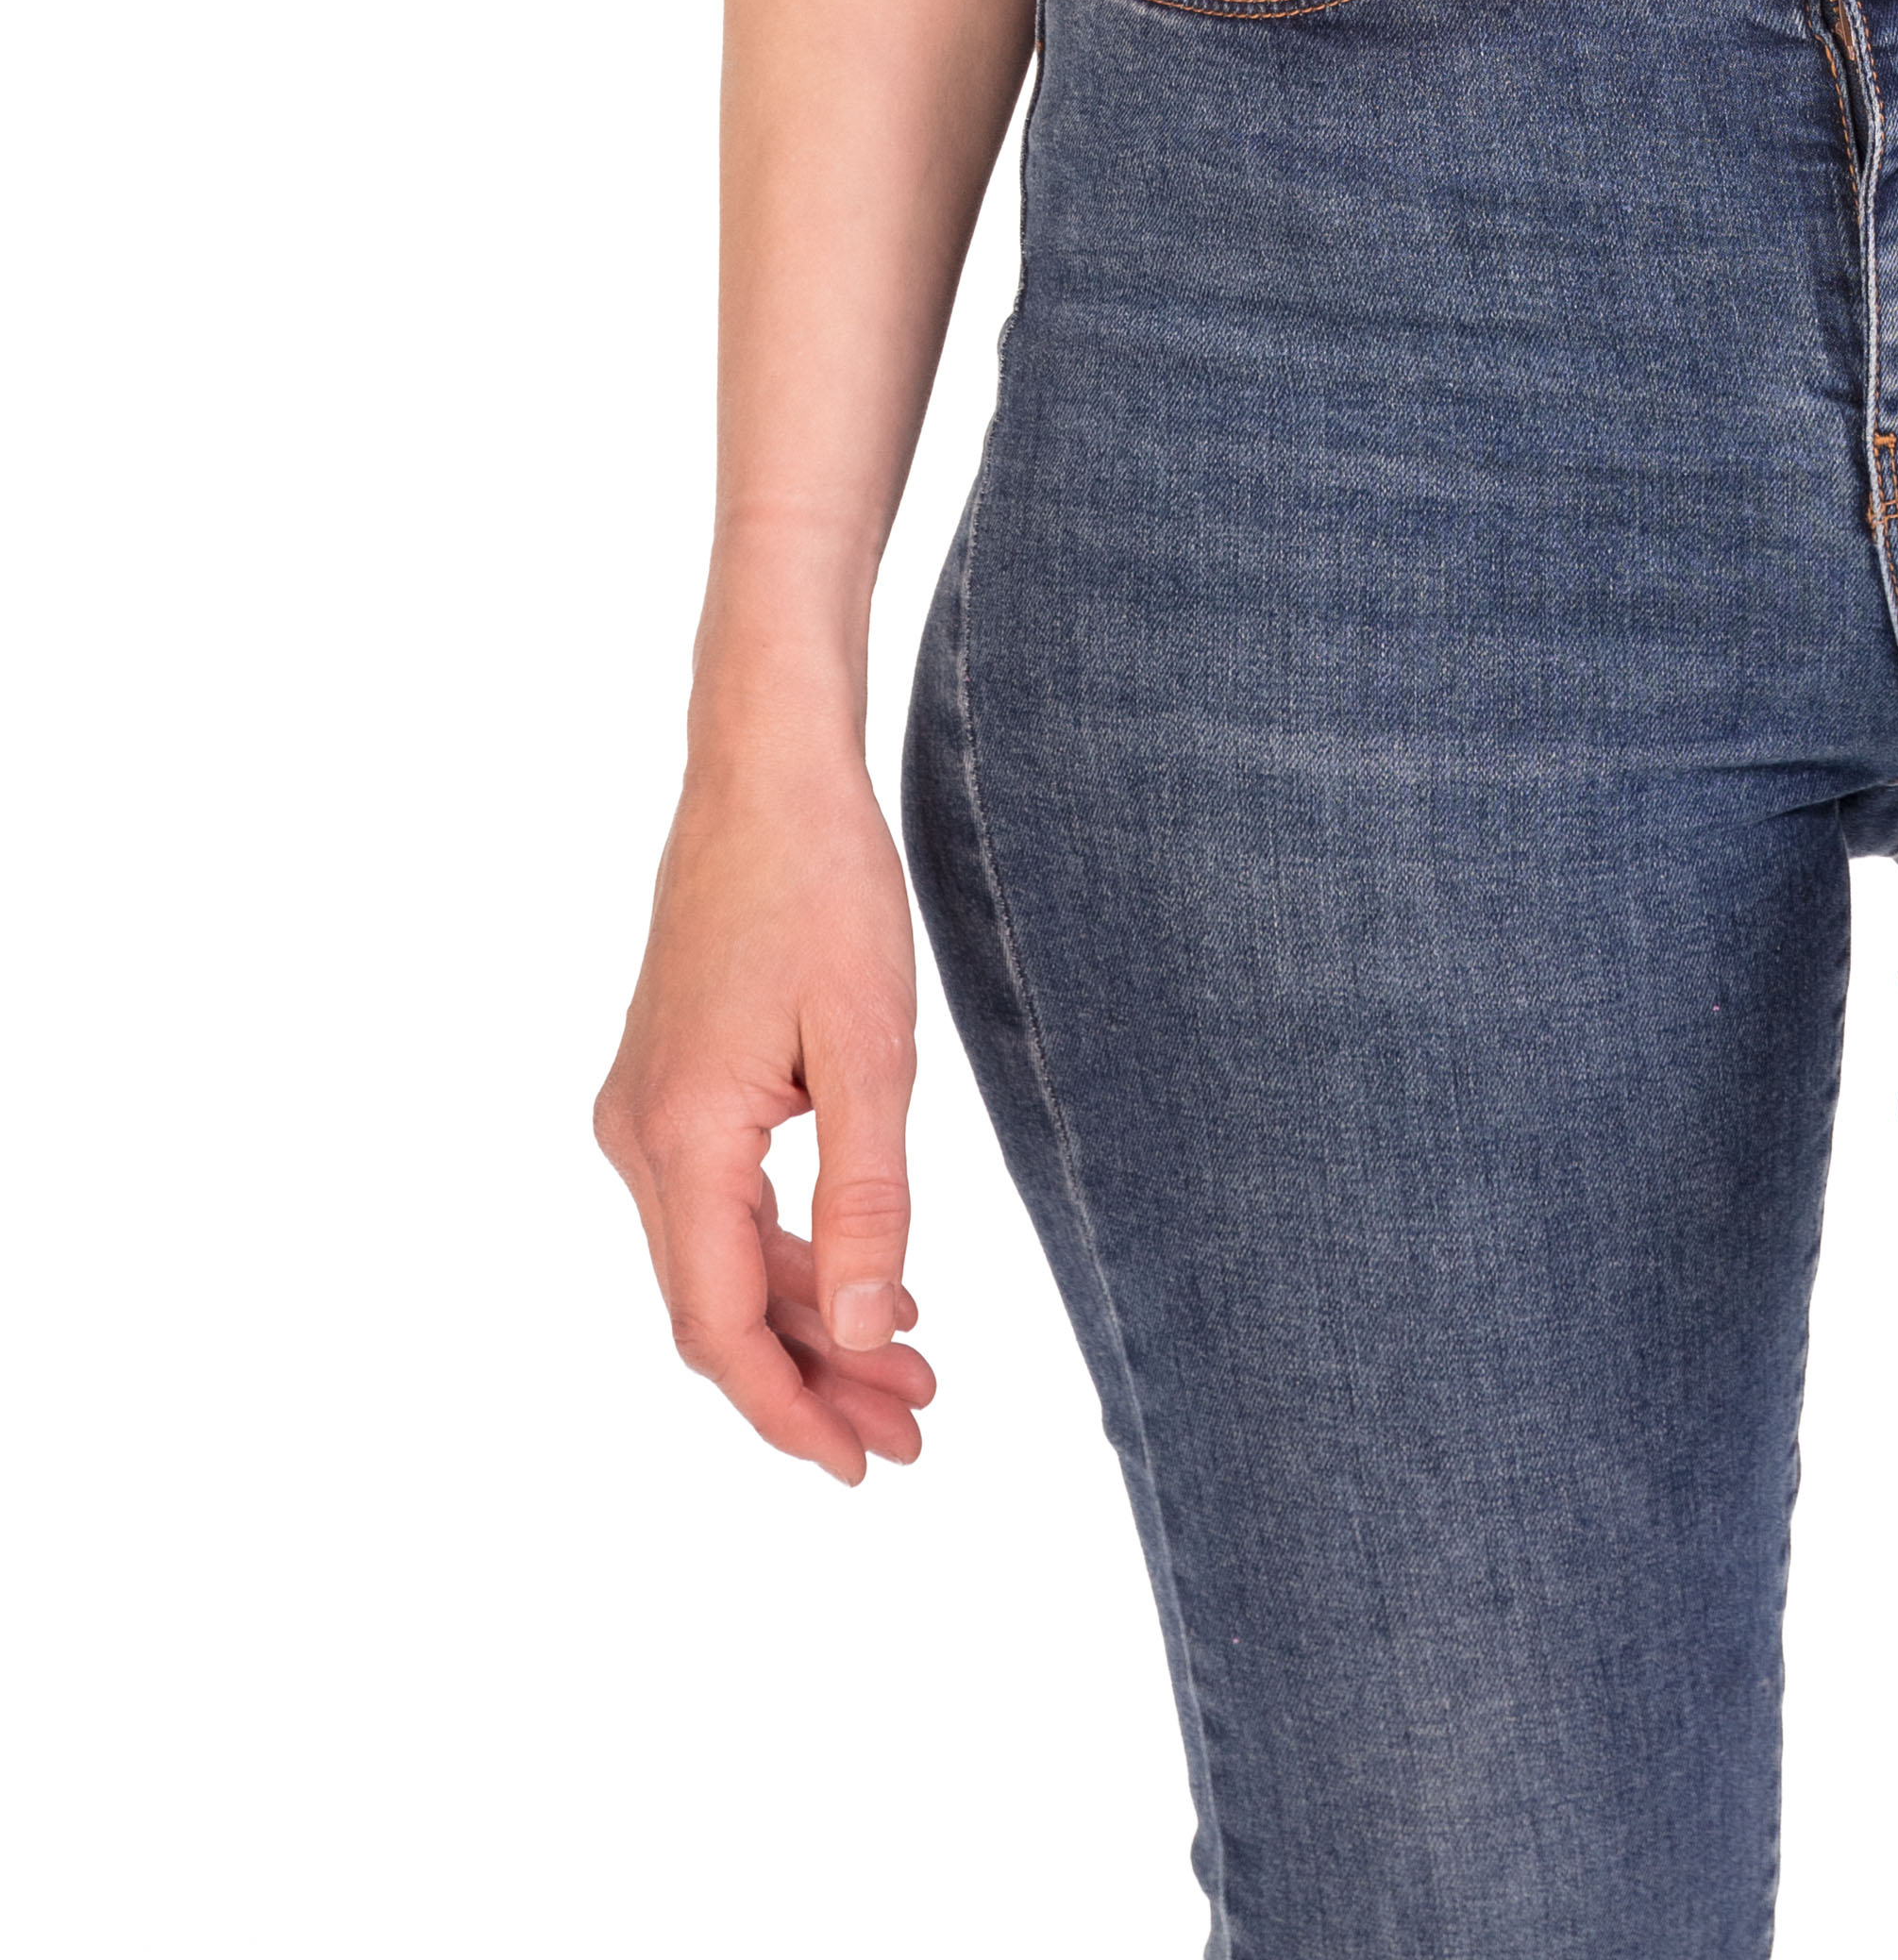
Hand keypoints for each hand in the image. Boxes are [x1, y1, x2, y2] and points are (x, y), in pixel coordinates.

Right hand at [595, 740, 936, 1482]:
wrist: (764, 773)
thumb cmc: (823, 889)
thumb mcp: (871, 1048)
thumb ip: (868, 1199)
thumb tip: (873, 1333)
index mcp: (679, 1139)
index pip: (719, 1327)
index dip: (788, 1410)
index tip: (864, 1466)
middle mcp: (638, 1139)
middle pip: (718, 1308)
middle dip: (814, 1380)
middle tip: (916, 1431)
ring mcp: (644, 1114)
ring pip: (720, 1262)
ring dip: (808, 1322)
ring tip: (909, 1376)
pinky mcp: (668, 1088)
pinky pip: (720, 1208)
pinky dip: (788, 1258)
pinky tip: (861, 1283)